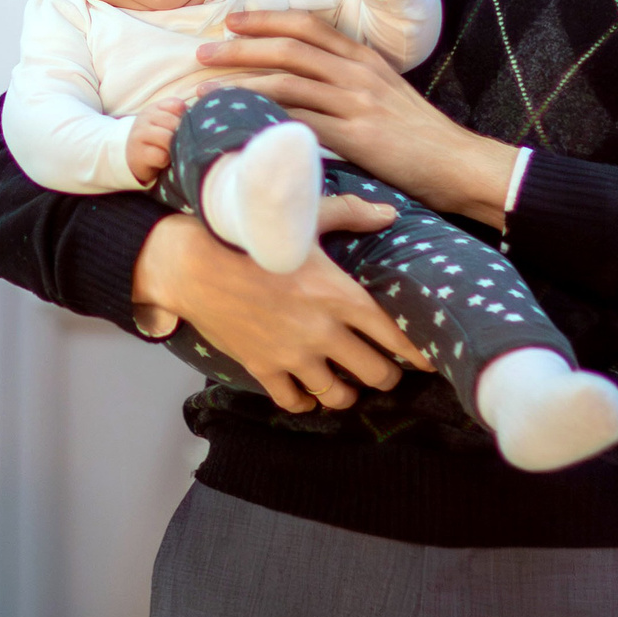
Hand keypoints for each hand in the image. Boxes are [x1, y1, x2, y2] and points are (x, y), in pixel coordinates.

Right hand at [124, 98, 184, 183]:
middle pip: (174, 123)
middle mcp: (145, 118)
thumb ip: (182, 115)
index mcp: (155, 108)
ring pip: (168, 138)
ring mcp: (139, 135)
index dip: (186, 119)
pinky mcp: (138, 154)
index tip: (185, 129)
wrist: (132, 157)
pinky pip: (161, 156)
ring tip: (174, 153)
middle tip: (182, 145)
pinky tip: (165, 162)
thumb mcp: (166, 122)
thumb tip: (202, 117)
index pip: (177, 106)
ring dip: (175, 148)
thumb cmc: (157, 139)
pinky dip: (167, 161)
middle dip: (182, 136)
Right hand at [131, 199, 433, 414]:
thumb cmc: (251, 237)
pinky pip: (295, 403)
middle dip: (386, 375)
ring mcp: (293, 355)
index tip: (425, 358)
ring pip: (339, 396)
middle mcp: (323, 332)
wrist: (193, 264)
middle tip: (384, 369)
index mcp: (341, 296)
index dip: (417, 352)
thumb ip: (351, 214)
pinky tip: (309, 393)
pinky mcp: (263, 369)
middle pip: (376, 374)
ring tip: (347, 384)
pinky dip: (306, 402)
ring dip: (347, 393)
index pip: (396, 336)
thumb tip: (388, 213)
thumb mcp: (304, 218)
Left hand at [198, 10, 517, 225]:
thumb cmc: (419, 134)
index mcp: (364, 57)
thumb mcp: (385, 92)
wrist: (458, 162)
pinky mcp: (355, 136)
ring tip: (205, 92)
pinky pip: (300, 122)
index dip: (266, 20)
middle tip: (203, 53)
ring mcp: (356, 102)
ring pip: (286, 81)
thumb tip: (309, 82)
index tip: (232, 21)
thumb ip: (350, 81)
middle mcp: (357, 72)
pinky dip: (264, 120)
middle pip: (288, 48)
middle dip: (240, 47)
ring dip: (240, 84)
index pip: (307, 26)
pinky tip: (239, 125)